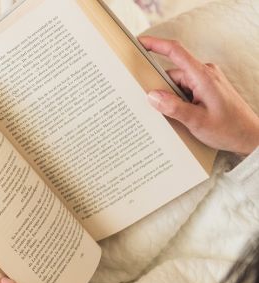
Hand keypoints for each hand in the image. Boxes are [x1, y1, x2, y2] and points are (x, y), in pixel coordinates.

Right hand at [139, 36, 258, 155]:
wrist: (250, 137)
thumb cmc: (229, 129)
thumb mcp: (197, 121)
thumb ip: (173, 107)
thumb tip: (152, 95)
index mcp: (203, 76)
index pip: (175, 52)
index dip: (155, 44)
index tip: (138, 42)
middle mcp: (205, 73)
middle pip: (172, 74)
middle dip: (161, 90)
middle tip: (157, 108)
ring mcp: (207, 80)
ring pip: (178, 84)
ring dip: (173, 99)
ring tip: (180, 118)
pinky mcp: (208, 88)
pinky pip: (186, 90)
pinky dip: (180, 101)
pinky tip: (184, 117)